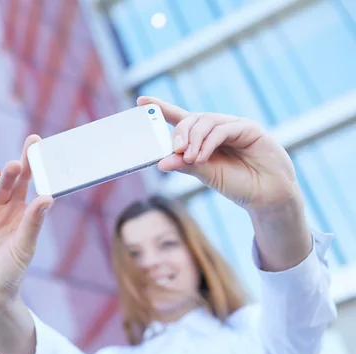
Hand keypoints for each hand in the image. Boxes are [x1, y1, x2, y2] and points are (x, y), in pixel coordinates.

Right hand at [0, 135, 53, 306]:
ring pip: (2, 187)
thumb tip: (47, 198)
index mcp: (27, 217)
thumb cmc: (11, 274)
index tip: (49, 152)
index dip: (42, 170)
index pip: (37, 188)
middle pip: (20, 181)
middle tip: (34, 143)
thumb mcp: (24, 247)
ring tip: (15, 165)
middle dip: (27, 162)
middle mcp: (11, 211)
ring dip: (8, 175)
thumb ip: (33, 223)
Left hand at [138, 97, 300, 211]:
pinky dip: (208, 143)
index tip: (141, 101)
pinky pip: (221, 129)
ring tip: (190, 158)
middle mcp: (218, 129)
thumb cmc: (238, 184)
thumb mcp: (206, 175)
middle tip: (175, 150)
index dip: (162, 108)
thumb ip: (186, 166)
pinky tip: (201, 157)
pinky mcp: (249, 128)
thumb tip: (161, 162)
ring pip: (205, 121)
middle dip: (179, 132)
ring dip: (193, 140)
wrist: (268, 196)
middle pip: (191, 119)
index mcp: (205, 139)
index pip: (181, 118)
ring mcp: (234, 126)